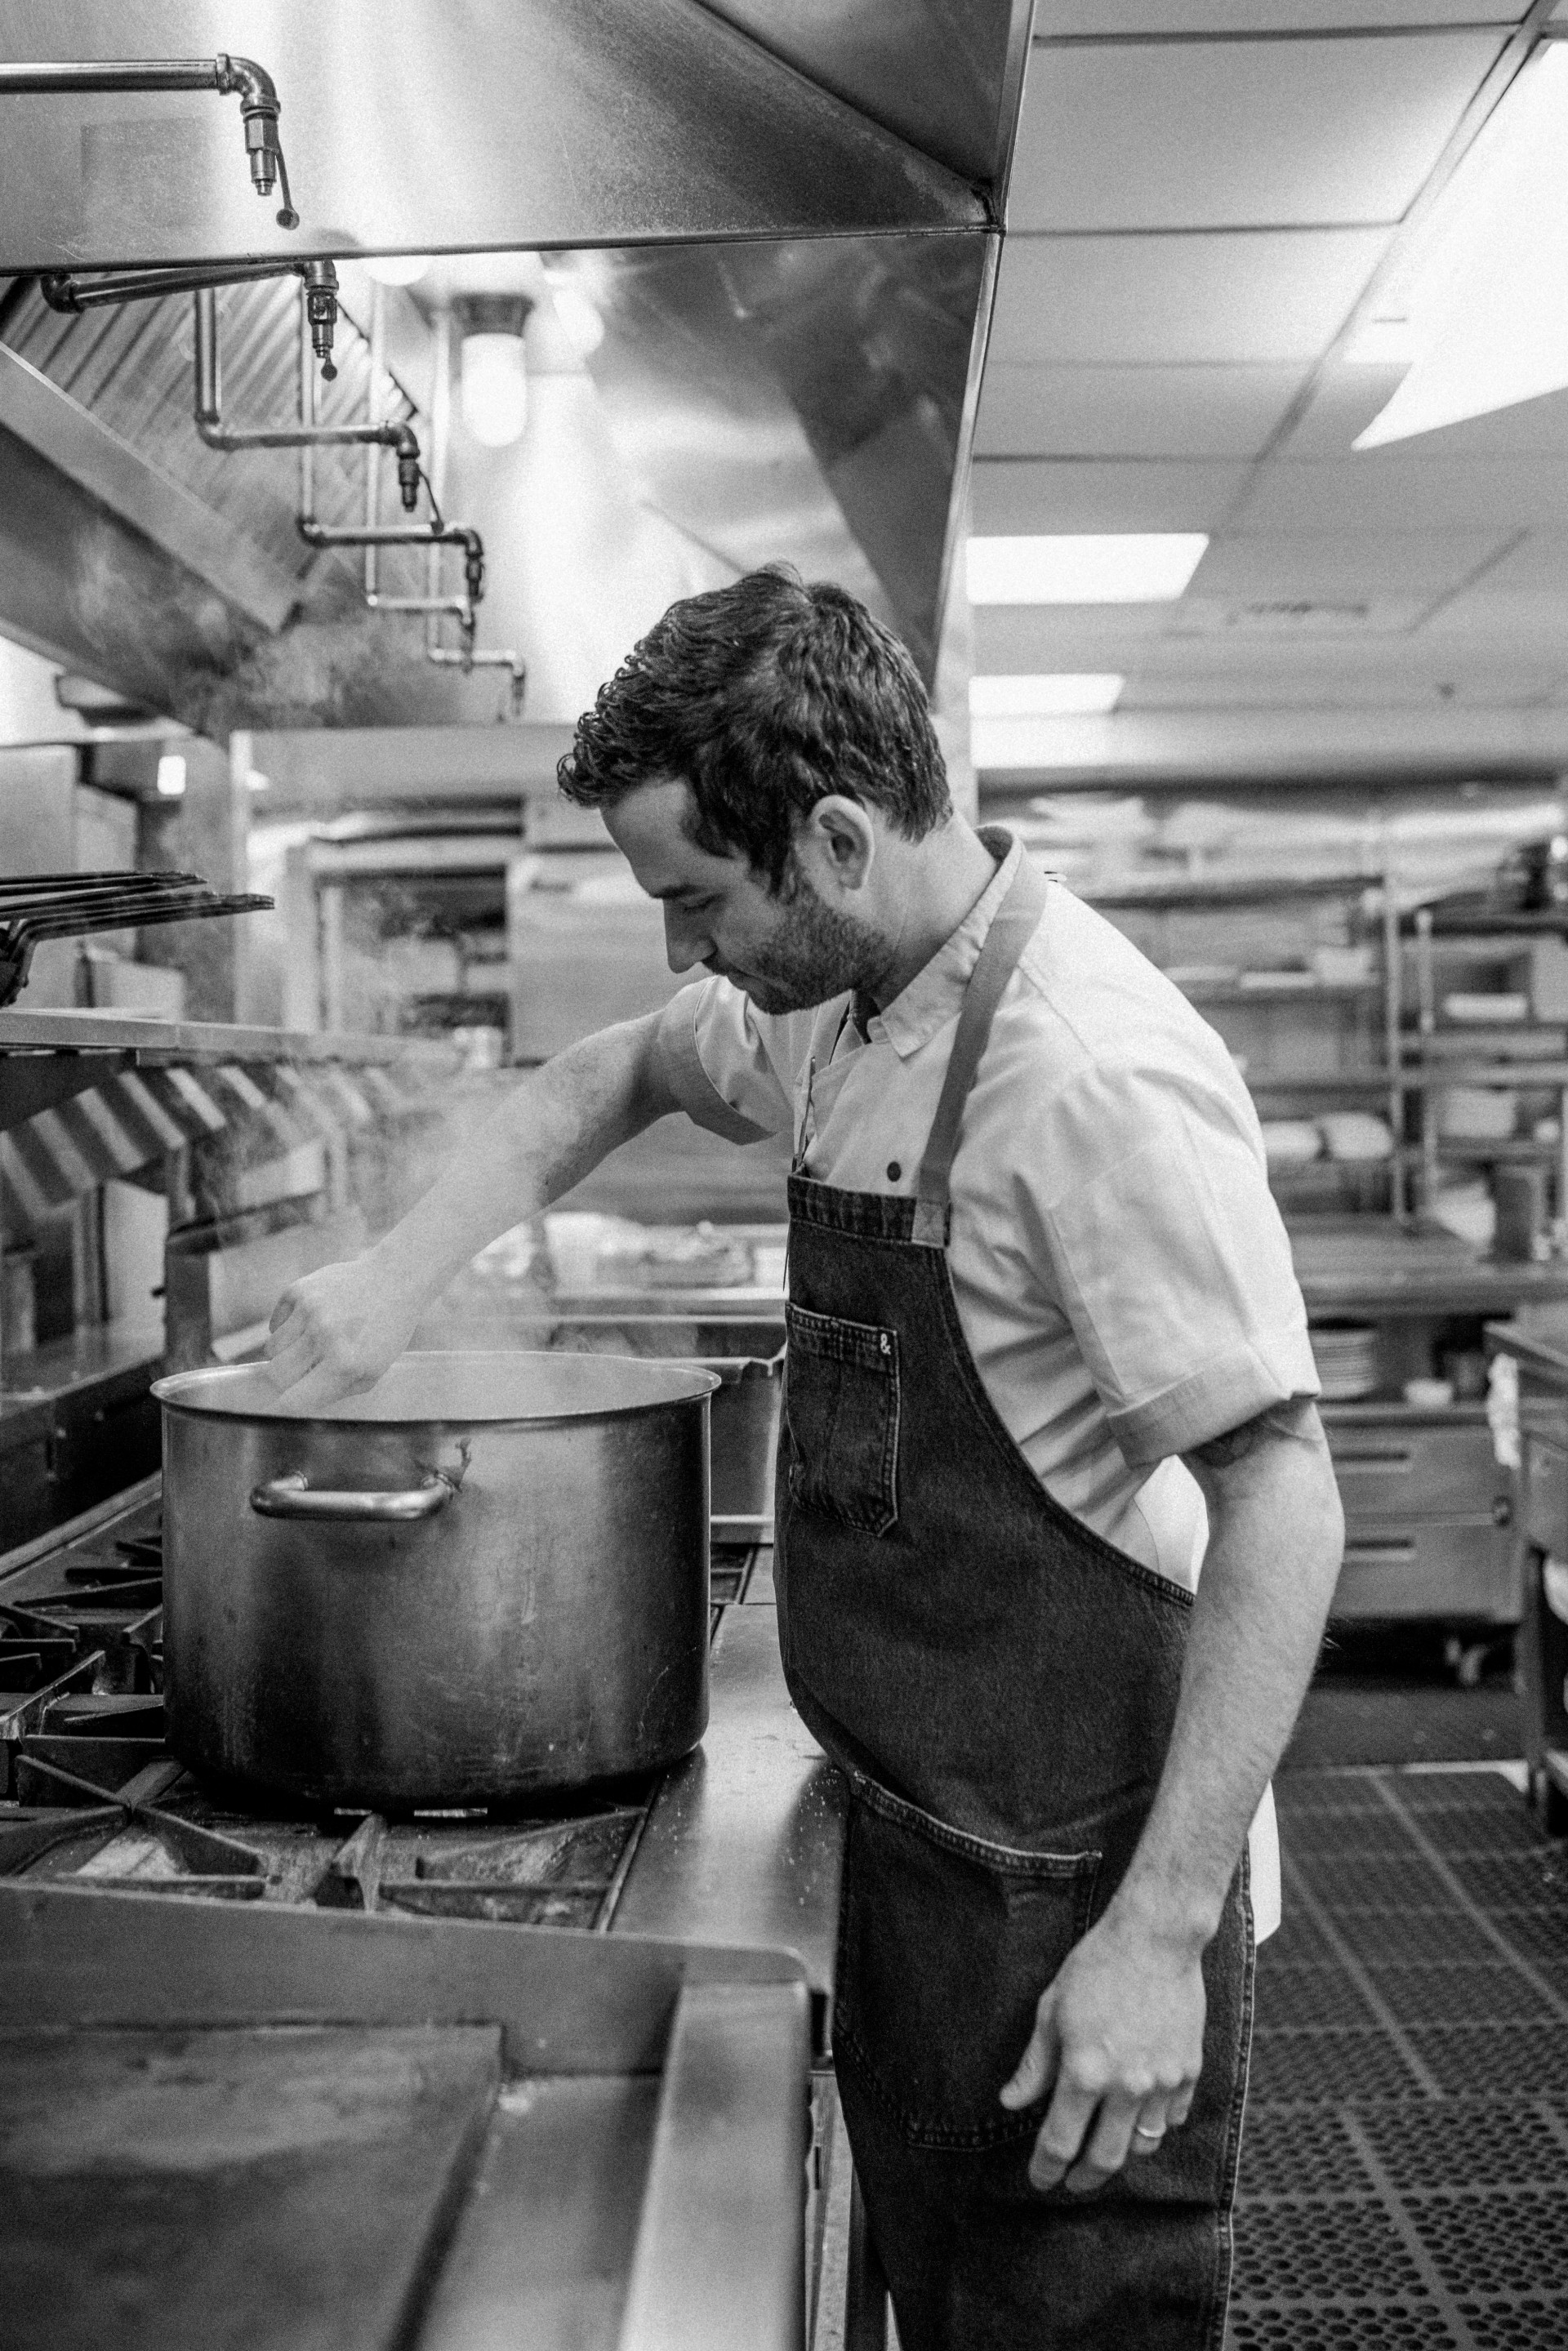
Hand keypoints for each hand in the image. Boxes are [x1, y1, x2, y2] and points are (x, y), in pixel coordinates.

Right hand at [262, 1253, 419, 1408]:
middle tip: (297, 1375)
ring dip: (285, 1355)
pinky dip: (286, 1330)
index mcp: (345, 1363)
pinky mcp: (299, 1290)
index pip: (294, 1400)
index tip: (279, 1409)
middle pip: (275, 1375)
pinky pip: (274, 1325)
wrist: (394, 1281)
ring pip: (271, 1350)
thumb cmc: (385, 1333)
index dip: (282, 1409)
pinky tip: (309, 1324)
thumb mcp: (372, 1372)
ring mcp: (309, 1310)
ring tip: (309, 1345)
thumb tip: (294, 1403)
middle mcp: (324, 1336)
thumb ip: (333, 1392)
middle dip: (282, 1381)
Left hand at [999, 1908, 1205, 2193]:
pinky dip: (1153, 2125)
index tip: (1040, 2180)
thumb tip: (1011, 2103)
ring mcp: (1163, 2082)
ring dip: (1120, 2153)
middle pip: (1105, 2159)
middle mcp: (1126, 2086)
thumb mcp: (1051, 2010)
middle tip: (1071, 2181)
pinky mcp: (1190, 2072)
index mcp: (1085, 2072)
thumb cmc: (1096, 1967)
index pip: (1061, 2142)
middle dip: (1083, 2179)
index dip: (1046, 2169)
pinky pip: (1171, 2119)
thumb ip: (1034, 2065)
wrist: (1156, 1937)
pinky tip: (1138, 2115)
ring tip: (1104, 2147)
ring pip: (1142, 2146)